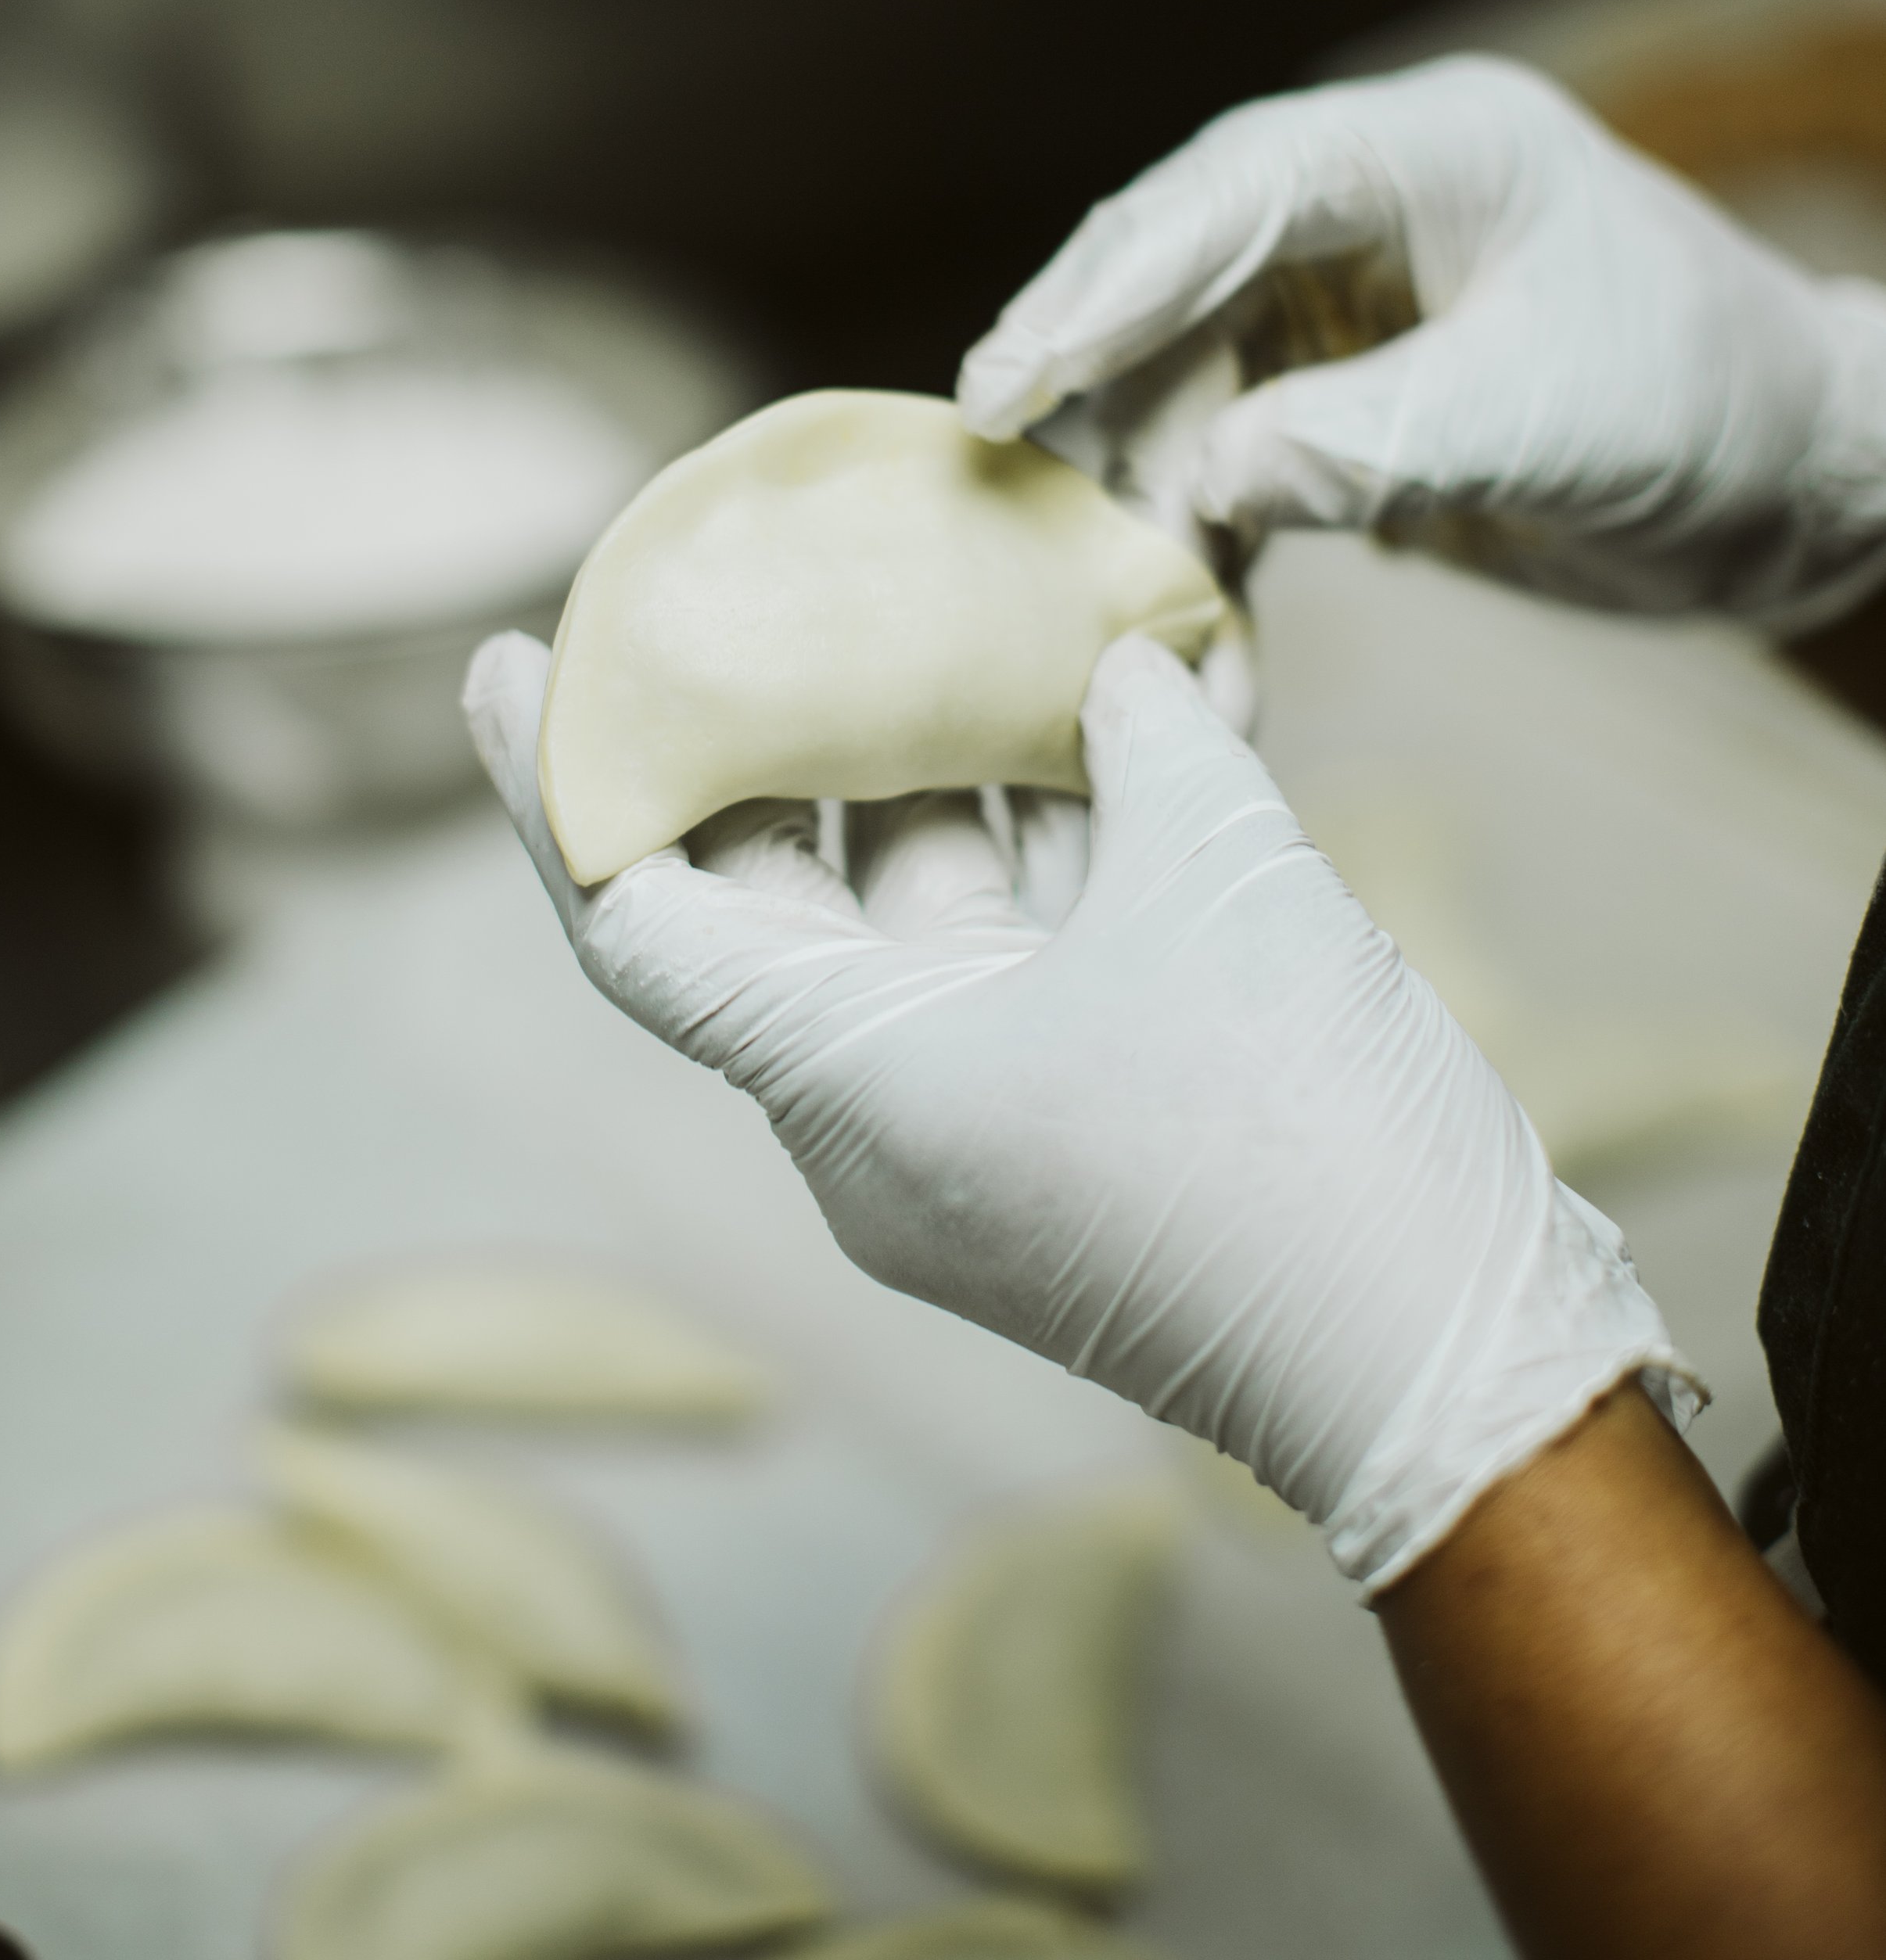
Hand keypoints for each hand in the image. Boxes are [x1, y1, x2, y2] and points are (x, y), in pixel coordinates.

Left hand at [465, 626, 1691, 1594]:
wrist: (1454, 1371)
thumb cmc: (1306, 1143)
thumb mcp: (1225, 886)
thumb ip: (1149, 741)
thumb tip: (1124, 653)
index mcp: (855, 1081)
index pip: (634, 920)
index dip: (558, 785)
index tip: (505, 659)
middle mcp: (883, 1118)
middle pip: (773, 898)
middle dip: (776, 737)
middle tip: (768, 588)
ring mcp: (980, 1131)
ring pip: (916, 915)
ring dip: (947, 771)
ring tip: (957, 607)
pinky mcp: (1074, 1132)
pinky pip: (1023, 957)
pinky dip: (1057, 844)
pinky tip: (1118, 712)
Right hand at [958, 54, 1885, 625]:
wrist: (1796, 488)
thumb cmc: (1710, 407)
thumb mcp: (1551, 419)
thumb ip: (1376, 439)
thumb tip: (1205, 478)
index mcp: (1424, 153)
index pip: (1227, 197)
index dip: (1108, 283)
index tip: (1012, 373)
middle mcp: (1365, 213)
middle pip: (1176, 280)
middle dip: (1089, 379)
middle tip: (994, 461)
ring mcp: (1349, 310)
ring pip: (1187, 380)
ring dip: (1143, 488)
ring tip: (1095, 586)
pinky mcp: (1346, 402)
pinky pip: (1234, 459)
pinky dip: (1205, 544)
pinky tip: (1183, 633)